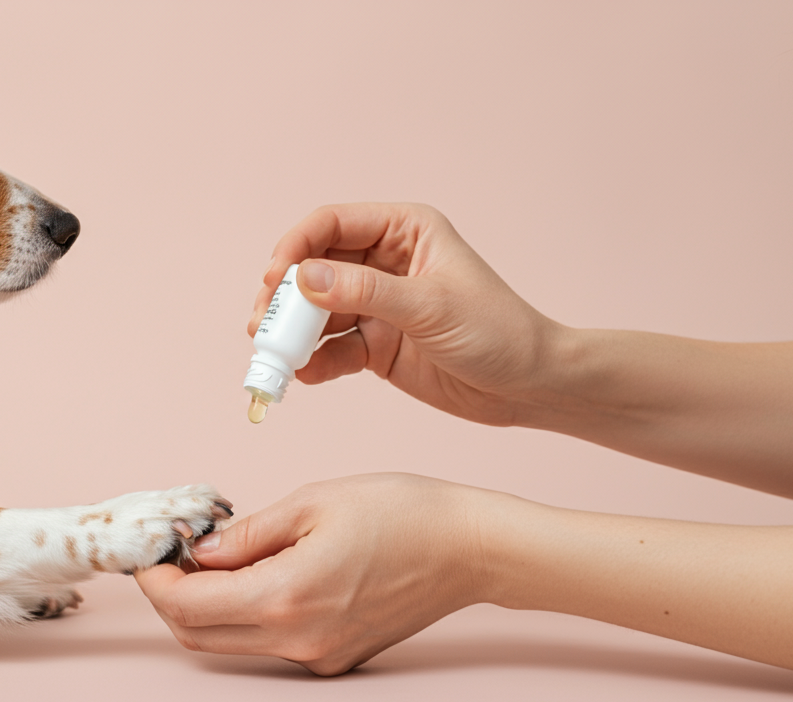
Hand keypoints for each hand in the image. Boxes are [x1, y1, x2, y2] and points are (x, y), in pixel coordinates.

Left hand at [134, 473, 497, 675]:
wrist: (470, 548)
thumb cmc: (401, 512)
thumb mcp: (312, 502)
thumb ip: (245, 534)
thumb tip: (198, 552)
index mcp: (284, 598)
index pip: (186, 607)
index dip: (155, 578)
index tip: (152, 548)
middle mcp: (296, 640)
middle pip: (198, 636)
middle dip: (170, 596)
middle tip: (171, 552)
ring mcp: (317, 656)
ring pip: (231, 643)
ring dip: (206, 605)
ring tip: (215, 555)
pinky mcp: (334, 657)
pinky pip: (269, 641)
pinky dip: (247, 611)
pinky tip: (259, 570)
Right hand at [249, 203, 564, 426]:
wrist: (529, 386)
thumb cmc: (499, 332)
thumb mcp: (429, 307)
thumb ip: (365, 293)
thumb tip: (304, 278)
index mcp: (404, 231)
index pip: (332, 224)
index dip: (296, 248)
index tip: (274, 280)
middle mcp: (384, 263)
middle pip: (314, 269)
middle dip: (285, 298)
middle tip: (263, 327)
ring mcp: (377, 305)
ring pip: (316, 312)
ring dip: (293, 334)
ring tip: (275, 358)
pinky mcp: (375, 345)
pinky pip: (332, 348)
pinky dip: (315, 362)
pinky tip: (306, 376)